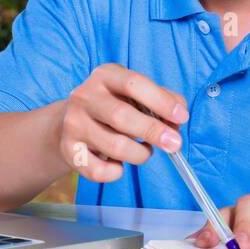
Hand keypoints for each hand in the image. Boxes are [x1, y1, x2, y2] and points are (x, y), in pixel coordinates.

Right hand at [55, 64, 188, 182]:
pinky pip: (98, 170)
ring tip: (145, 152)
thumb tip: (179, 115)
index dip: (161, 101)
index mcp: (104, 75)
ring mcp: (73, 123)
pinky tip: (119, 165)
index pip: (134, 83)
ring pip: (114, 146)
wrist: (69, 122)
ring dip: (139, 154)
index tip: (181, 117)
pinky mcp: (68, 150)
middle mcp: (84, 96)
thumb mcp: (135, 94)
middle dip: (153, 132)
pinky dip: (116, 172)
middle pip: (122, 116)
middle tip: (175, 144)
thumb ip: (161, 99)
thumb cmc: (113, 106)